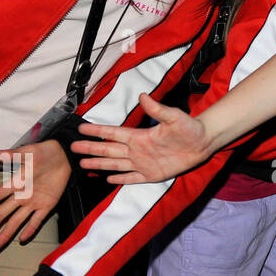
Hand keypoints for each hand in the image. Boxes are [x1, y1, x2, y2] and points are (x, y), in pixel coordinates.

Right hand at [0, 141, 68, 252]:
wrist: (65, 156)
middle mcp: (21, 196)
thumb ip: (11, 155)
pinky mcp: (47, 205)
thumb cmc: (44, 152)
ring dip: (5, 235)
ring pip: (16, 222)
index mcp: (15, 183)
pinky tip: (21, 240)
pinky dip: (31, 229)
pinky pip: (37, 220)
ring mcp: (34, 202)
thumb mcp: (28, 152)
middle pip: (1, 215)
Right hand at [73, 94, 210, 184]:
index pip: (113, 133)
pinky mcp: (151, 174)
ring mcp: (143, 163)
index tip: (80, 128)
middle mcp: (137, 150)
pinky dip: (120, 179)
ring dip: (99, 163)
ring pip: (115, 164)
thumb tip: (142, 96)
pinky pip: (132, 178)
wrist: (203, 143)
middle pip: (108, 149)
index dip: (97, 131)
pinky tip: (107, 179)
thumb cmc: (189, 128)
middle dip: (90, 148)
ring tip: (82, 163)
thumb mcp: (174, 117)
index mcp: (139, 136)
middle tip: (72, 147)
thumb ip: (157, 109)